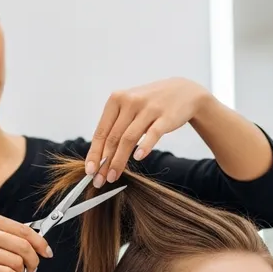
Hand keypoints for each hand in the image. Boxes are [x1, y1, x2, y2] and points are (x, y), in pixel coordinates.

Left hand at [85, 77, 212, 184]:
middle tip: (99, 180)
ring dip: (119, 160)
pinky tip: (138, 158)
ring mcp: (148, 108)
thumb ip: (115, 128)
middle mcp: (130, 101)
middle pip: (113, 138)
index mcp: (116, 100)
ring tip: (113, 176)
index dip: (94, 153)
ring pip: (128, 138)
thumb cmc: (149, 105)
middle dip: (104, 162)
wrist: (183, 92)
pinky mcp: (165, 116)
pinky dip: (144, 146)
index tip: (89, 171)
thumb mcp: (128, 110)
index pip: (101, 131)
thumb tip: (98, 157)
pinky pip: (153, 134)